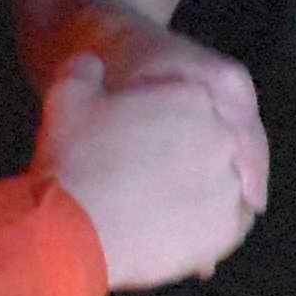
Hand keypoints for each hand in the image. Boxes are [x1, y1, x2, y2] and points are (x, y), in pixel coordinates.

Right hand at [39, 44, 265, 288]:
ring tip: (169, 205)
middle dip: (190, 154)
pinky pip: (229, 225)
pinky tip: (186, 229)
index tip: (144, 139)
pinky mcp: (226, 230)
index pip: (192, 104)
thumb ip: (84, 71)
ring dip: (205, 190)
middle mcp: (221, 136)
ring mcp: (228, 185)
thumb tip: (91, 64)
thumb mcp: (66, 97)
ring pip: (225, 183)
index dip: (166, 121)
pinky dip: (213, 225)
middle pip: (213, 142)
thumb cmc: (72, 160)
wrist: (75, 230)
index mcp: (192, 95)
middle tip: (154, 176)